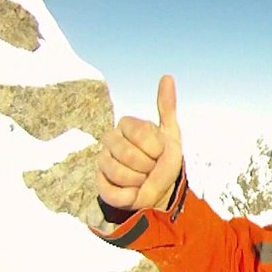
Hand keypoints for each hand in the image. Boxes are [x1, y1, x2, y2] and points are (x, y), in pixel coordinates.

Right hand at [96, 74, 182, 210]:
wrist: (163, 189)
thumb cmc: (165, 160)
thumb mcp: (171, 133)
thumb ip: (167, 107)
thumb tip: (167, 76)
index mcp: (125, 126)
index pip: (139, 133)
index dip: (155, 147)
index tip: (160, 151)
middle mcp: (110, 141)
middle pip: (128, 154)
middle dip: (148, 165)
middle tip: (151, 167)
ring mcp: (102, 163)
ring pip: (119, 173)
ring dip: (140, 180)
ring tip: (143, 179)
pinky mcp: (100, 185)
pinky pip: (114, 192)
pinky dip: (130, 195)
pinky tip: (134, 192)